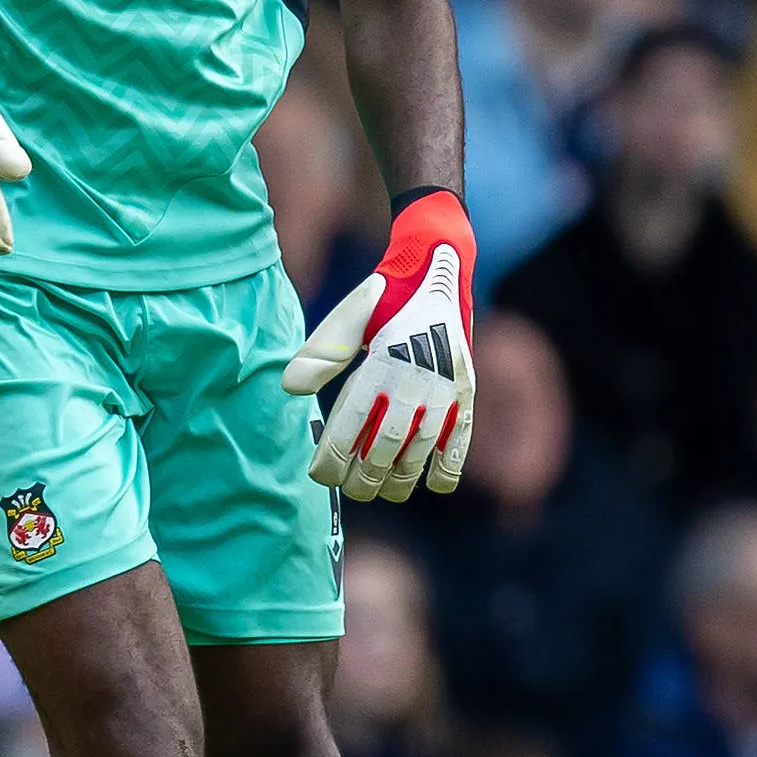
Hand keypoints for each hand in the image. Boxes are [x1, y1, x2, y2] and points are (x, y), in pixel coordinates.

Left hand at [282, 190, 475, 501]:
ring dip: (398, 481)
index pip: (352, 428)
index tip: (319, 474)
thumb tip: (290, 388)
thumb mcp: (350, 315)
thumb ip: (322, 353)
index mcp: (382, 363)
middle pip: (384, 450)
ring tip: (381, 490)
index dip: (332, 460)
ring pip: (419, 453)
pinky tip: (430, 483)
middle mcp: (415, 382)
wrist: (438, 266)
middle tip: (348, 489)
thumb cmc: (385, 296)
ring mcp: (444, 391)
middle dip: (362, 478)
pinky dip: (446, 469)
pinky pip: (460, 442)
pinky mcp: (466, 393)